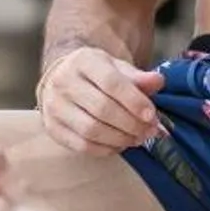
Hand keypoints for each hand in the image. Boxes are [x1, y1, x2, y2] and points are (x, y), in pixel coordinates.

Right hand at [36, 46, 167, 155]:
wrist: (63, 79)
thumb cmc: (96, 74)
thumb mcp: (118, 68)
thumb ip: (138, 77)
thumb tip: (158, 82)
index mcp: (83, 61)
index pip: (111, 83)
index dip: (134, 101)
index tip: (152, 115)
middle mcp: (63, 82)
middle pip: (102, 109)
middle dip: (131, 123)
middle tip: (150, 130)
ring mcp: (54, 106)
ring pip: (91, 130)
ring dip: (120, 138)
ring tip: (138, 138)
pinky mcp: (51, 127)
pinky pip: (81, 145)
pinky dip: (105, 149)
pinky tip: (120, 145)